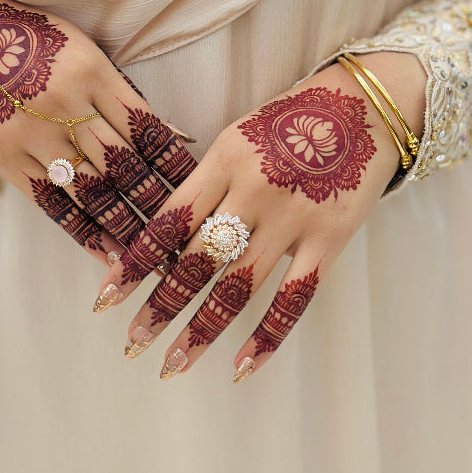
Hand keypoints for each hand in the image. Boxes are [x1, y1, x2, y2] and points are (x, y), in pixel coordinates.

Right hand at [0, 0, 196, 272]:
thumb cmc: (32, 37)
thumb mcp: (84, 50)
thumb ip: (124, 95)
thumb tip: (174, 136)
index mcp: (93, 72)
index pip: (148, 130)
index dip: (177, 167)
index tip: (203, 194)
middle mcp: (65, 105)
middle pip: (124, 166)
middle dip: (159, 205)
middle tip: (189, 238)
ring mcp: (32, 134)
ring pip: (91, 191)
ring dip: (126, 227)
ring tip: (156, 256)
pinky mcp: (4, 157)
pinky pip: (51, 203)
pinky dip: (83, 232)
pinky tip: (107, 254)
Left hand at [94, 52, 425, 380]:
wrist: (366, 106)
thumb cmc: (293, 119)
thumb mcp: (239, 136)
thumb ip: (208, 181)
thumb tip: (166, 237)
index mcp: (224, 160)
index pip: (168, 221)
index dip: (134, 264)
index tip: (106, 300)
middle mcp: (253, 190)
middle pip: (196, 260)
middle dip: (160, 306)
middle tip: (133, 342)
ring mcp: (292, 217)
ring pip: (237, 285)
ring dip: (202, 329)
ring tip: (173, 363)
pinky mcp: (330, 238)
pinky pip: (294, 296)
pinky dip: (267, 335)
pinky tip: (242, 366)